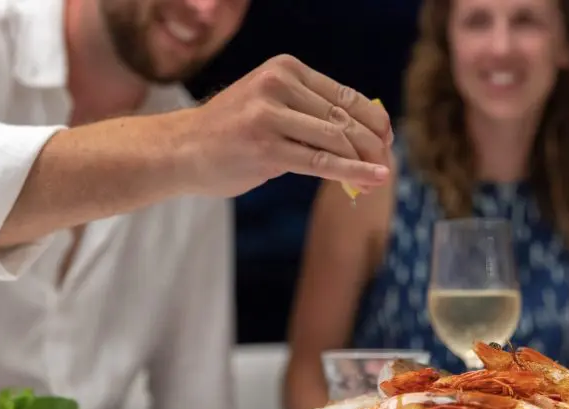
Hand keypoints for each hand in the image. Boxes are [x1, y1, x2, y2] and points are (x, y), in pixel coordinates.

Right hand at [176, 54, 392, 196]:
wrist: (180, 149)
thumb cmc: (230, 132)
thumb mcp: (269, 106)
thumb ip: (309, 114)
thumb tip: (364, 136)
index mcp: (285, 68)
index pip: (344, 94)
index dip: (374, 119)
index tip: (388, 138)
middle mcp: (278, 84)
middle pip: (345, 117)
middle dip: (374, 143)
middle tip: (386, 164)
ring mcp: (270, 115)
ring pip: (337, 138)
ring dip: (366, 161)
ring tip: (381, 178)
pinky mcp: (265, 148)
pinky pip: (320, 162)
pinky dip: (352, 172)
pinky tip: (374, 180)